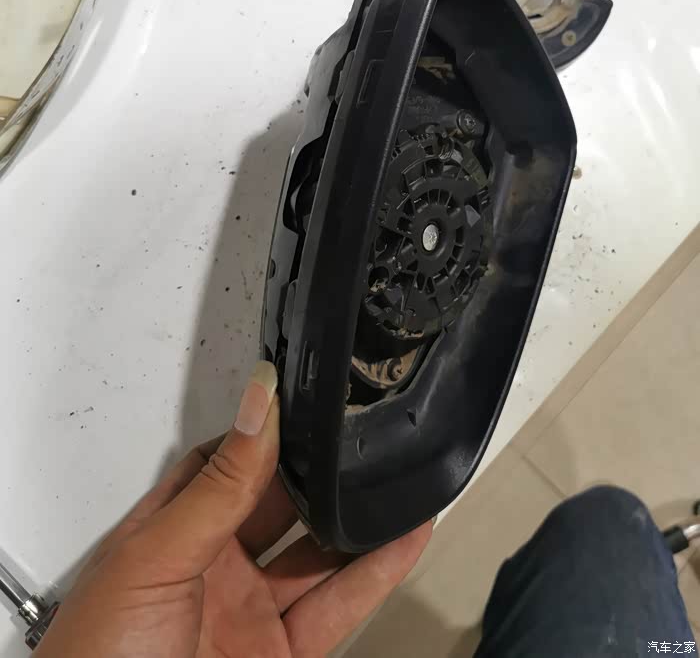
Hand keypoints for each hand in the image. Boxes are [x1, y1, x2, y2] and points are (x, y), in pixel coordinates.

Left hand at [37, 361, 431, 656]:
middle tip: (365, 434)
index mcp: (172, 528)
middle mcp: (213, 564)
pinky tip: (404, 540)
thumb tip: (258, 403)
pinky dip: (375, 575)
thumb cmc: (99, 654)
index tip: (311, 401)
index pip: (228, 461)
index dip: (268, 432)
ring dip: (357, 521)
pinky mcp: (281, 655)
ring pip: (316, 556)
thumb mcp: (158, 555)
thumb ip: (219, 485)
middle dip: (318, 473)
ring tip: (398, 478)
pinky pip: (336, 609)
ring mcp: (249, 611)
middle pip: (279, 504)